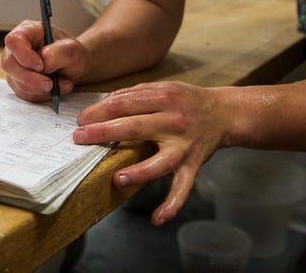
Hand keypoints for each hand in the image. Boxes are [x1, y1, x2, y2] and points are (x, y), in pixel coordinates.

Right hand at [1, 20, 85, 101]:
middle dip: (30, 78)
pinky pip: (24, 93)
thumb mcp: (72, 49)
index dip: (24, 55)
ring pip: (16, 82)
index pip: (14, 40)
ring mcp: (15, 66)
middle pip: (9, 64)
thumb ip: (58, 53)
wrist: (74, 66)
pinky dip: (41, 95)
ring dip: (40, 88)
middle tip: (49, 84)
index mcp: (27, 31)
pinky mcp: (18, 82)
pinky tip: (55, 88)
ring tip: (62, 84)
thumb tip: (44, 64)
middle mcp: (17, 48)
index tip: (40, 66)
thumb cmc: (70, 53)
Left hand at [73, 81, 225, 225]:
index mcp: (163, 98)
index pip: (123, 103)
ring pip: (159, 162)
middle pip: (134, 127)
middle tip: (80, 138)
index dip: (99, 111)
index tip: (81, 120)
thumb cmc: (187, 100)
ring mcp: (183, 146)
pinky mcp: (192, 165)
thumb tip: (104, 103)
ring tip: (117, 178)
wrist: (225, 113)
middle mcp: (173, 122)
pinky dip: (172, 204)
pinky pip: (182, 187)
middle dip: (103, 133)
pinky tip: (157, 218)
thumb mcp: (163, 87)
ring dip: (137, 172)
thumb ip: (134, 94)